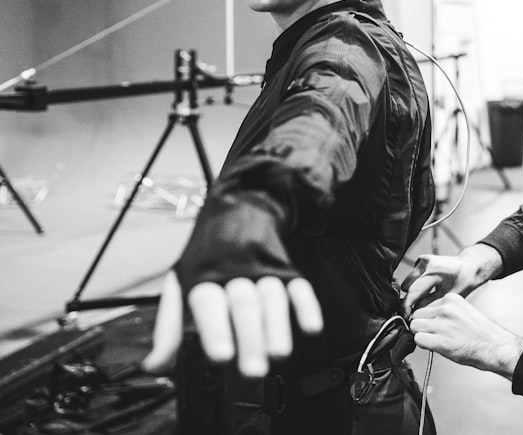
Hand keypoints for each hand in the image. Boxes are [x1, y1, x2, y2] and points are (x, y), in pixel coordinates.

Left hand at [141, 270, 322, 377]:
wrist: (237, 208)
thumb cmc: (206, 257)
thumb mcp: (179, 284)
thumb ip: (169, 328)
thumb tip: (155, 366)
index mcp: (204, 277)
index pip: (208, 304)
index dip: (215, 331)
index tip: (220, 357)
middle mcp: (235, 273)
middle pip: (244, 306)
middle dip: (250, 339)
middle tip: (252, 371)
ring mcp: (264, 270)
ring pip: (272, 298)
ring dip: (277, 327)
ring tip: (279, 355)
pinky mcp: (287, 270)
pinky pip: (301, 287)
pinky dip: (308, 307)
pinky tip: (311, 328)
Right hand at [400, 244, 502, 316]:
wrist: (468, 266)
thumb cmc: (462, 282)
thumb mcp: (448, 297)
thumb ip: (429, 305)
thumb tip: (414, 314)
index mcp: (435, 271)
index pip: (413, 291)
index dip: (406, 307)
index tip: (406, 317)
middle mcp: (426, 263)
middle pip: (407, 287)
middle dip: (410, 299)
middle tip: (417, 309)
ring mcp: (423, 259)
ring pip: (407, 282)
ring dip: (413, 291)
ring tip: (426, 296)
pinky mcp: (421, 259)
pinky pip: (412, 277)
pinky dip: (417, 284)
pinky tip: (428, 287)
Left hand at [409, 293, 522, 379]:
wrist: (496, 347)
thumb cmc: (483, 334)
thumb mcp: (464, 312)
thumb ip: (446, 312)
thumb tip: (430, 319)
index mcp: (452, 300)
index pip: (426, 305)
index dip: (428, 318)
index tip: (435, 325)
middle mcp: (445, 309)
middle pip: (417, 314)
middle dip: (421, 325)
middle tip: (432, 334)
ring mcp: (442, 324)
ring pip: (414, 326)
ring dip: (421, 334)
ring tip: (434, 340)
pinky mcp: (440, 340)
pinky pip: (418, 339)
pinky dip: (423, 344)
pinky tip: (435, 346)